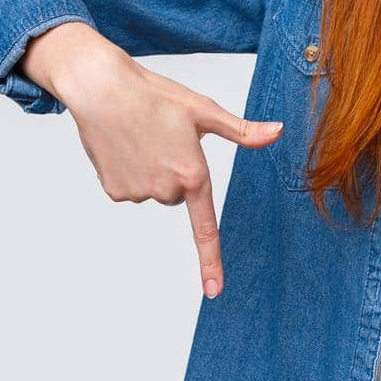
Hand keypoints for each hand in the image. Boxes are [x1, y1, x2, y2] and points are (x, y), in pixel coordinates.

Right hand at [36, 28, 283, 299]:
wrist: (102, 89)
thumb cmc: (156, 96)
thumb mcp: (204, 111)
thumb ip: (243, 131)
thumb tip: (278, 132)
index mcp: (193, 173)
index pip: (205, 227)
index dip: (211, 261)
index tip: (214, 291)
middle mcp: (165, 189)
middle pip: (181, 195)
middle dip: (177, 172)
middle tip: (165, 140)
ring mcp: (138, 193)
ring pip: (156, 191)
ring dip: (153, 170)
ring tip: (142, 138)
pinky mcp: (115, 191)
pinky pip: (133, 190)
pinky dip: (131, 172)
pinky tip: (124, 147)